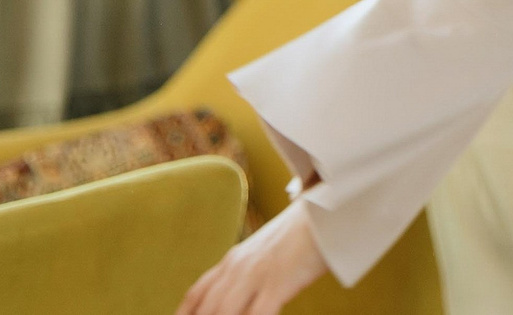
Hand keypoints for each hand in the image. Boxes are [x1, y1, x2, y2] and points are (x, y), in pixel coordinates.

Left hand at [177, 198, 327, 314]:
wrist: (328, 208)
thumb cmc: (303, 232)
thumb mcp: (265, 250)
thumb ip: (249, 269)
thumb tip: (243, 292)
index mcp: (233, 259)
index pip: (196, 293)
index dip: (184, 314)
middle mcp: (238, 268)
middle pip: (206, 308)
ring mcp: (256, 275)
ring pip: (223, 313)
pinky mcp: (278, 281)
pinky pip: (258, 314)